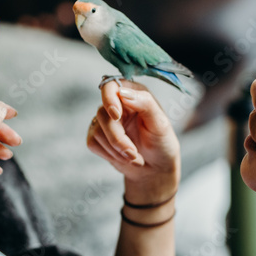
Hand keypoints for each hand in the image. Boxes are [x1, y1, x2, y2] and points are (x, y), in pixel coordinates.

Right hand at [87, 80, 179, 203]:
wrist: (155, 169)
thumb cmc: (162, 143)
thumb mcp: (161, 124)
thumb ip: (145, 103)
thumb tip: (123, 92)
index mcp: (133, 93)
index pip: (111, 86)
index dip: (109, 99)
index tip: (116, 115)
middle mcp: (117, 104)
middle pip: (103, 115)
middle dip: (118, 138)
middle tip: (133, 153)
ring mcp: (104, 120)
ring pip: (98, 131)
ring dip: (116, 149)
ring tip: (134, 156)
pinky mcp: (96, 136)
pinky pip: (93, 142)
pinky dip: (109, 154)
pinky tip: (123, 157)